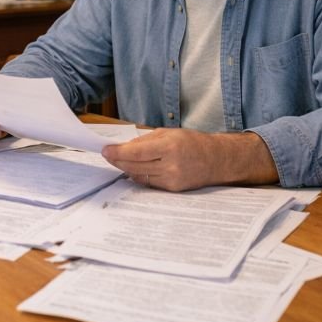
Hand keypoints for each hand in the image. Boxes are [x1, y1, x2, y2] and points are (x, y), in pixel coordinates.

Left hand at [101, 128, 277, 191]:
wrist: (216, 160)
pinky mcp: (173, 189)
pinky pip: (149, 183)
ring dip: (126, 169)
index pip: (136, 153)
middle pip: (134, 166)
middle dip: (118, 161)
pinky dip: (139, 175)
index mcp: (169, 146)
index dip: (118, 153)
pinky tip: (133, 169)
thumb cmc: (192, 142)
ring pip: (139, 176)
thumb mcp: (168, 133)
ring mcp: (172, 179)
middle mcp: (171, 165)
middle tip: (107, 155)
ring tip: (118, 161)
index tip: (105, 150)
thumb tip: (123, 147)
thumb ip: (145, 140)